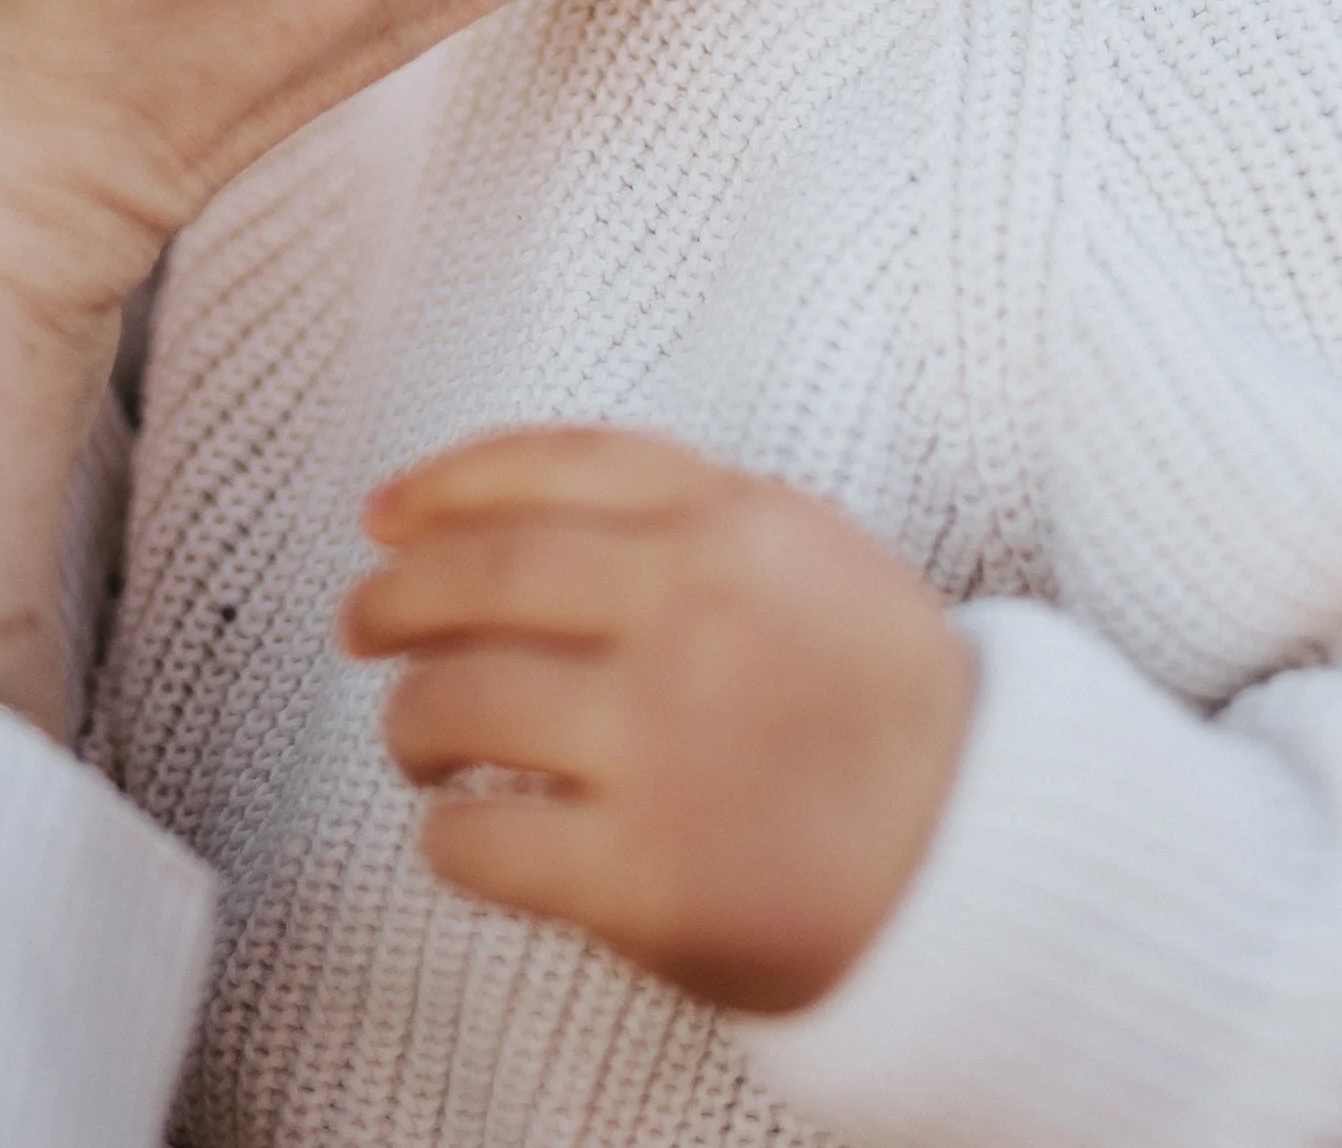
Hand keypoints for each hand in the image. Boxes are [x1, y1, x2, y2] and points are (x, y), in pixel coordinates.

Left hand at [344, 427, 976, 1015]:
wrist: (978, 858)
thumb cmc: (876, 701)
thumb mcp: (808, 549)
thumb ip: (678, 510)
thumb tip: (473, 505)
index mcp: (731, 522)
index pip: (544, 467)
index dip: (441, 485)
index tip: (383, 513)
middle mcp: (690, 615)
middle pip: (474, 578)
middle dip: (390, 599)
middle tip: (362, 623)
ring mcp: (664, 744)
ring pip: (454, 704)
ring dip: (408, 722)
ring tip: (417, 741)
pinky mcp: (643, 874)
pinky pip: (477, 842)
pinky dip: (445, 835)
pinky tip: (464, 829)